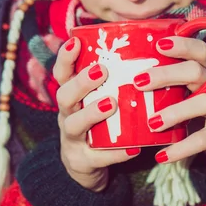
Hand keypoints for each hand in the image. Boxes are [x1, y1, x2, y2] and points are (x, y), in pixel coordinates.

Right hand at [53, 37, 140, 191]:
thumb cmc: (97, 122)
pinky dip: (115, 153)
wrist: (84, 165)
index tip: (75, 41)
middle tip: (102, 70)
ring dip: (92, 113)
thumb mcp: (96, 99)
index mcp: (71, 96)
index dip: (65, 57)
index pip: (62, 73)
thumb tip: (143, 46)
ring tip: (111, 104)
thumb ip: (111, 79)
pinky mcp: (82, 161)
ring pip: (75, 124)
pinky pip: (97, 157)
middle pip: (64, 96)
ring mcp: (72, 138)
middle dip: (82, 82)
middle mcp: (67, 114)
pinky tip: (132, 148)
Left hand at [133, 37, 205, 172]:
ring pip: (204, 103)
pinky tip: (162, 156)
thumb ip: (164, 86)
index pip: (199, 50)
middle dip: (167, 74)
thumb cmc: (195, 115)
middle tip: (138, 82)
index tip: (158, 45)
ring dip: (175, 112)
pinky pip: (204, 139)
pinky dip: (181, 148)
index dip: (182, 44)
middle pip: (197, 71)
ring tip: (152, 123)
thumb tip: (122, 77)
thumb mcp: (183, 96)